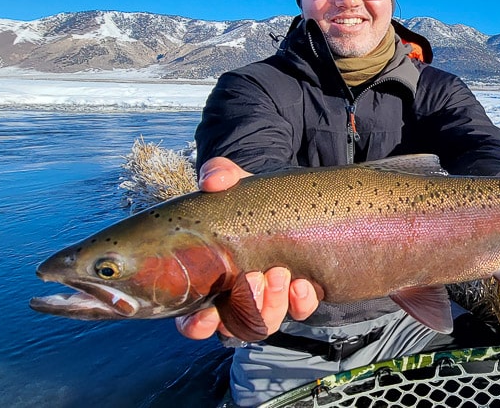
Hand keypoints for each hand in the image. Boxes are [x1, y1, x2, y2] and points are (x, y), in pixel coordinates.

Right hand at [176, 157, 320, 340]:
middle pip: (235, 325)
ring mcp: (269, 298)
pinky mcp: (298, 294)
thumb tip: (213, 182)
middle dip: (247, 306)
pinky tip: (304, 285)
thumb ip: (219, 175)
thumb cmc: (249, 199)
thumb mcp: (234, 183)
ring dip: (272, 305)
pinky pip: (300, 311)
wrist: (289, 197)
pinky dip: (301, 302)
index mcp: (210, 280)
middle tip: (256, 277)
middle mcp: (238, 296)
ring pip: (266, 322)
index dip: (197, 325)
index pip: (195, 319)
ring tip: (280, 274)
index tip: (205, 316)